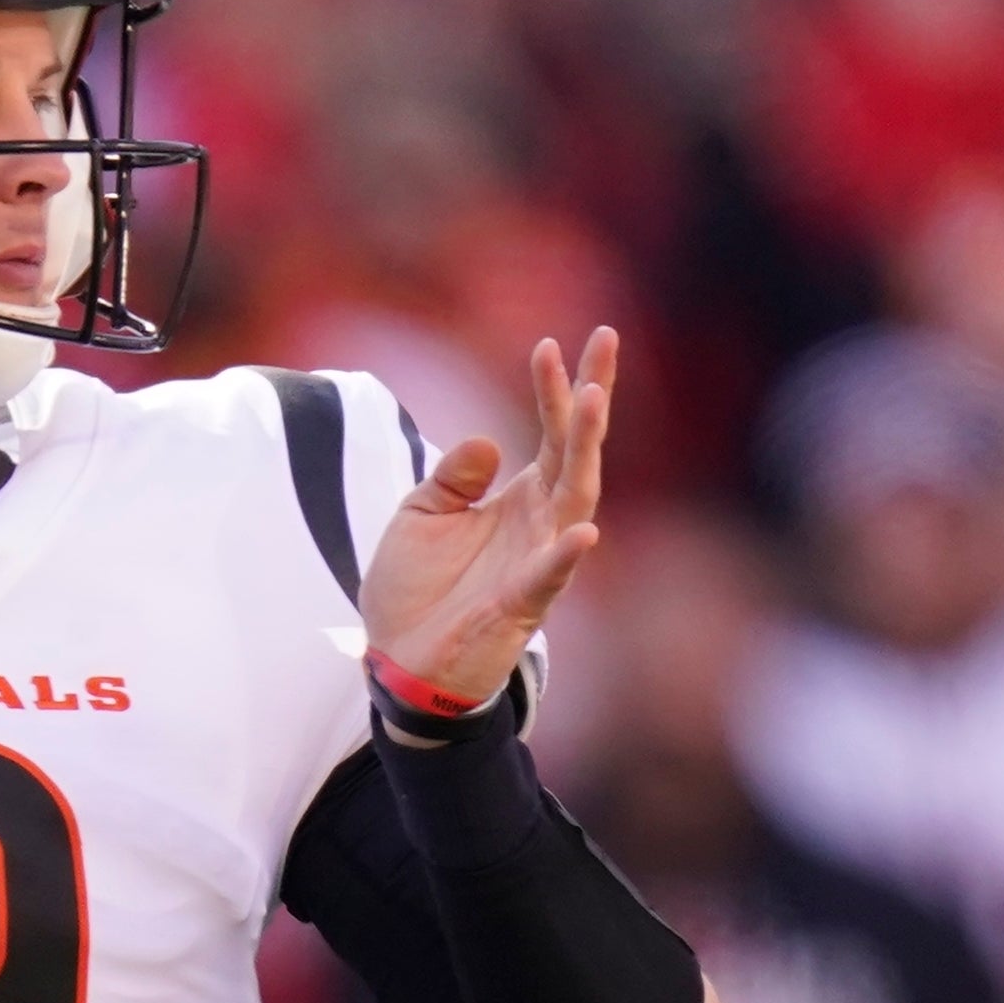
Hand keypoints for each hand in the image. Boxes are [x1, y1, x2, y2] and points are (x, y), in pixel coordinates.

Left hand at [359, 327, 614, 703]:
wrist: (399, 661)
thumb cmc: (416, 590)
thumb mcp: (421, 514)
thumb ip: (454, 476)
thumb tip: (489, 440)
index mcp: (518, 498)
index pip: (550, 431)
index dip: (555, 387)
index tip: (555, 341)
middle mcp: (539, 522)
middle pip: (576, 450)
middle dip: (590, 396)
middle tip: (603, 343)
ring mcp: (537, 560)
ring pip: (574, 497)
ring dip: (584, 450)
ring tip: (591, 401)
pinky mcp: (521, 604)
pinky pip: (550, 576)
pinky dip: (566, 554)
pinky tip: (584, 528)